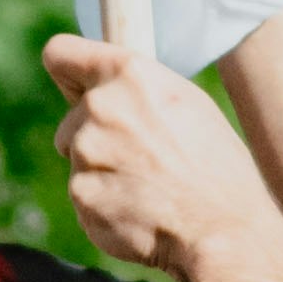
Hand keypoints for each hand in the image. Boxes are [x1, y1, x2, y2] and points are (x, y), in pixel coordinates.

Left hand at [45, 35, 266, 281]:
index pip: (60, 53)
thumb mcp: (186, 103)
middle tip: (142, 158)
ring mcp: (86, 153)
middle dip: (95, 136)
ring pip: (78, 159)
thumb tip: (101, 89)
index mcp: (130, 74)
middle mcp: (100, 107)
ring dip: (101, 173)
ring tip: (148, 188)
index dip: (68, 73)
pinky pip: (84, 196)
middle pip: (72, 119)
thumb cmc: (216, 165)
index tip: (77, 88)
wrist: (222, 229)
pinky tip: (140, 211)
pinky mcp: (81, 195)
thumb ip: (136, 89)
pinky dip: (104, 205)